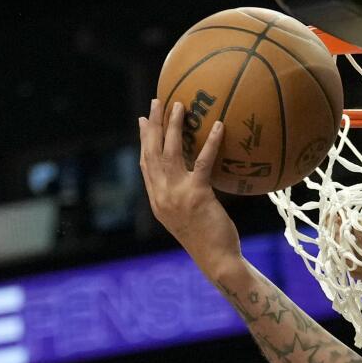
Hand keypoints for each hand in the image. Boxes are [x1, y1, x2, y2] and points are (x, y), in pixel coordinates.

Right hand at [138, 99, 239, 272]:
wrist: (216, 261)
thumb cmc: (208, 241)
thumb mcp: (187, 219)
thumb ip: (182, 198)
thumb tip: (192, 181)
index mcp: (157, 199)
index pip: (146, 164)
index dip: (144, 141)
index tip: (143, 121)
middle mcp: (162, 194)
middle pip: (153, 151)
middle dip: (153, 124)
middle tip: (156, 102)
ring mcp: (177, 193)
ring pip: (171, 152)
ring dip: (174, 126)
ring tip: (180, 105)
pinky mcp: (197, 194)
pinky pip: (203, 162)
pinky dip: (210, 142)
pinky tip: (218, 126)